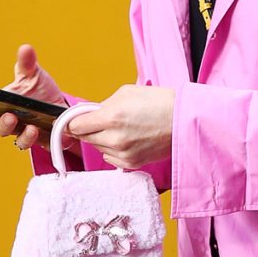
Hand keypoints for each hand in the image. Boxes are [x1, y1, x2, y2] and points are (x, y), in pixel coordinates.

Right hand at [0, 43, 72, 151]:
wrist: (61, 105)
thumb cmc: (40, 91)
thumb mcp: (33, 75)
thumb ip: (27, 64)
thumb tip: (25, 49)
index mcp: (4, 106)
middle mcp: (13, 123)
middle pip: (1, 129)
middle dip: (3, 124)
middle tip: (10, 116)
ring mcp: (27, 133)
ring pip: (20, 141)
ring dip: (24, 136)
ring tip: (32, 127)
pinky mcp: (45, 141)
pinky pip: (43, 145)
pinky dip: (45, 139)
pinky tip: (47, 130)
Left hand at [57, 84, 172, 170]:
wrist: (184, 121)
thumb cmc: (159, 103)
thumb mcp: (126, 93)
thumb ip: (102, 105)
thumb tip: (87, 114)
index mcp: (112, 117)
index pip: (75, 125)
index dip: (72, 121)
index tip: (72, 120)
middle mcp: (114, 138)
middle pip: (84, 138)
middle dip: (89, 128)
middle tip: (102, 120)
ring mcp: (122, 153)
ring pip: (97, 147)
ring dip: (101, 138)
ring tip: (121, 127)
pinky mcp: (131, 163)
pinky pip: (110, 157)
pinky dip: (113, 149)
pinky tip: (127, 138)